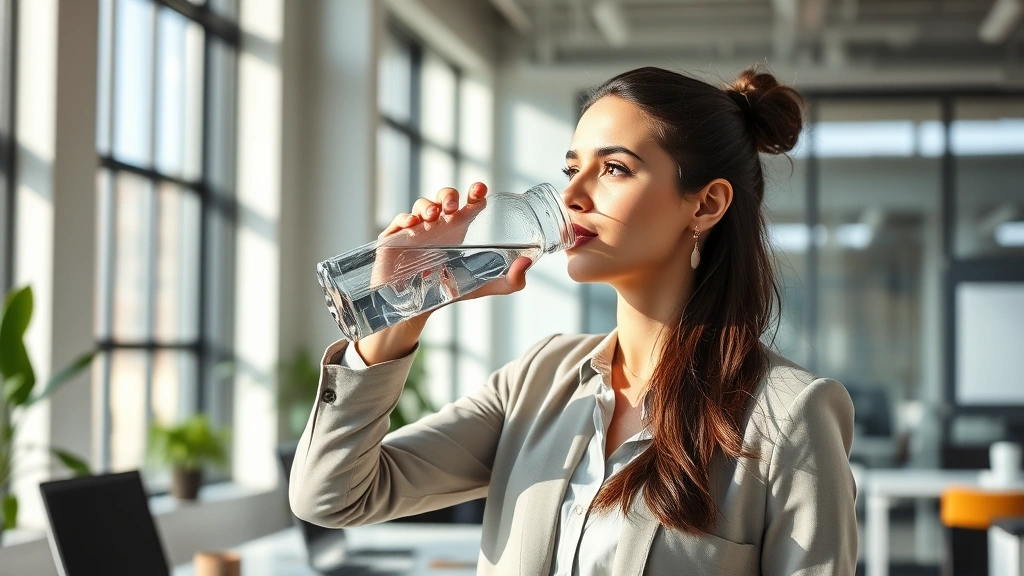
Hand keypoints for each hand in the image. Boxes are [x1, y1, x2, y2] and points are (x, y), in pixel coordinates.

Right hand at [356, 183, 532, 365]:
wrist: (421, 308)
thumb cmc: (454, 289)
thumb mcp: (486, 286)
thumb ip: (512, 280)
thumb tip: (528, 262)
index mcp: (461, 228)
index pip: (468, 202)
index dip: (474, 192)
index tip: (480, 190)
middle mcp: (439, 224)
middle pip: (444, 197)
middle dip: (449, 195)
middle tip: (454, 208)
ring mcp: (417, 230)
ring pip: (421, 205)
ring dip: (428, 205)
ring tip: (434, 217)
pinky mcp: (396, 240)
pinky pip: (398, 222)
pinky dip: (405, 218)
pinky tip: (413, 224)